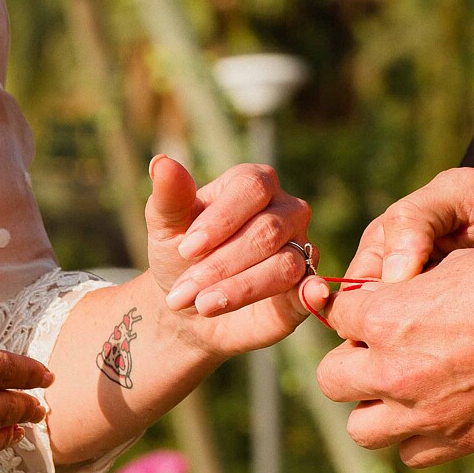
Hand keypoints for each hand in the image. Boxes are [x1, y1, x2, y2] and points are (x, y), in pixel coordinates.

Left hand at [146, 155, 312, 356]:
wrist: (191, 309)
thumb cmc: (180, 258)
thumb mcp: (165, 227)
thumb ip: (169, 197)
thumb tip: (161, 163)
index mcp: (252, 183)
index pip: (251, 189)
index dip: (221, 220)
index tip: (186, 250)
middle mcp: (285, 211)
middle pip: (266, 231)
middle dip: (220, 265)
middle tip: (182, 294)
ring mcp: (301, 248)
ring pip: (284, 264)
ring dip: (241, 289)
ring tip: (203, 306)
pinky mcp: (306, 287)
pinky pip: (312, 287)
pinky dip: (312, 292)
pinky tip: (311, 297)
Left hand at [305, 236, 473, 467]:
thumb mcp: (451, 266)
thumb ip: (403, 293)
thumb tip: (375, 305)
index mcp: (387, 318)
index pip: (337, 320)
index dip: (356, 313)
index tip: (375, 313)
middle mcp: (396, 371)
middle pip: (331, 380)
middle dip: (351, 364)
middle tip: (381, 353)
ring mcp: (426, 414)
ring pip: (361, 429)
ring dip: (374, 408)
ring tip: (403, 389)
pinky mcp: (459, 441)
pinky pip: (410, 453)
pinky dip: (414, 436)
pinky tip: (437, 409)